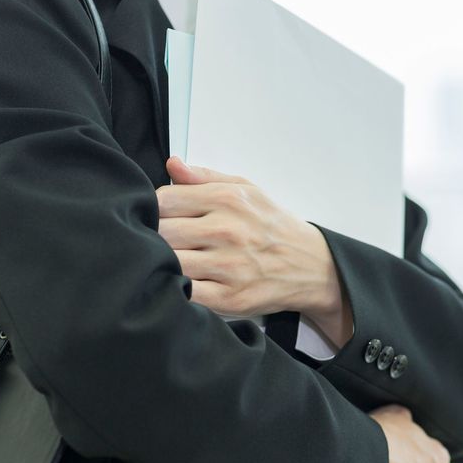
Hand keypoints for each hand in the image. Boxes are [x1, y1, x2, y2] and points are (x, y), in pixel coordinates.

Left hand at [155, 157, 352, 344]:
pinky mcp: (229, 298)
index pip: (164, 200)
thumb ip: (204, 177)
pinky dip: (175, 288)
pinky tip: (180, 282)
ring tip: (167, 262)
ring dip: (161, 264)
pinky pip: (185, 292)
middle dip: (153, 237)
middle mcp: (227, 230)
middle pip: (161, 232)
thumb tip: (172, 164)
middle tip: (158, 242)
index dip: (152, 209)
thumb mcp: (245, 190)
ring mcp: (228, 266)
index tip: (158, 217)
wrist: (310, 265)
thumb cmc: (272, 226)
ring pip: (169, 262)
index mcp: (227, 199)